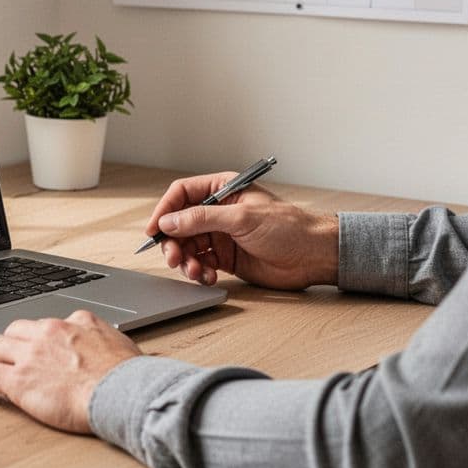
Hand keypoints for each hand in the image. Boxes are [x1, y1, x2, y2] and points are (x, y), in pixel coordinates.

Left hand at [0, 310, 141, 432]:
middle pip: (17, 330)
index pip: (47, 324)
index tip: (38, 348)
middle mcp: (49, 332)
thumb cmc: (127, 375)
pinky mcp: (19, 379)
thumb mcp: (120, 342)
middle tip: (8, 357)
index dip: (39, 338)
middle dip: (10, 343)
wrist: (121, 391)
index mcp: (75, 321)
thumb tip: (108, 345)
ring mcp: (31, 354)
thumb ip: (105, 339)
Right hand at [144, 172, 339, 289]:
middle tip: (175, 258)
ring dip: (186, 261)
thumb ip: (202, 219)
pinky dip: (200, 272)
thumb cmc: (288, 227)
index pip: (182, 194)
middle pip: (180, 224)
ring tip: (197, 272)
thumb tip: (169, 221)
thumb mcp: (241, 218)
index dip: (165, 211)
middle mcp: (219, 211)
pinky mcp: (226, 257)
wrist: (313, 256)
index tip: (154, 230)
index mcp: (223, 189)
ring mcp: (222, 235)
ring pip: (188, 246)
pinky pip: (201, 263)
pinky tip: (209, 277)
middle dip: (174, 242)